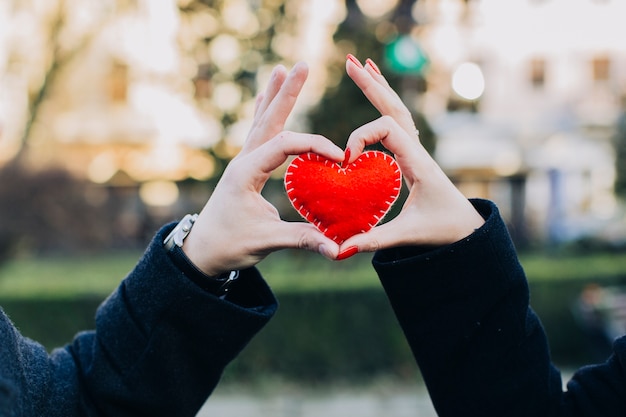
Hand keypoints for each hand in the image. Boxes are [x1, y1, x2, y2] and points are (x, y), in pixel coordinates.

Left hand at [183, 62, 343, 275]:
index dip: (315, 146)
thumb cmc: (229, 245)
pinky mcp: (245, 169)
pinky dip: (265, 114)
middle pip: (269, 121)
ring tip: (281, 69)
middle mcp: (243, 161)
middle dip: (287, 93)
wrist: (201, 251)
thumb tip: (337, 250)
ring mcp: (242, 163)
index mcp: (246, 172)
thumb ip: (302, 240)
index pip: (285, 145)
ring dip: (274, 97)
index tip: (341, 159)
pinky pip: (257, 135)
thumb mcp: (265, 242)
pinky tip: (265, 99)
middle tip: (301, 65)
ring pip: (261, 123)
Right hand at [338, 56, 484, 254]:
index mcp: (418, 162)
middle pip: (393, 106)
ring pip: (396, 109)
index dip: (361, 137)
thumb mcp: (407, 235)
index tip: (346, 161)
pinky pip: (397, 121)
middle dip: (370, 85)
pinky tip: (376, 91)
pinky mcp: (412, 155)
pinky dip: (384, 102)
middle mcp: (418, 149)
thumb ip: (374, 241)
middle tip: (349, 62)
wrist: (466, 230)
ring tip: (360, 65)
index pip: (388, 129)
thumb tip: (339, 250)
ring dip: (378, 87)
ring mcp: (416, 150)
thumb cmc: (442, 231)